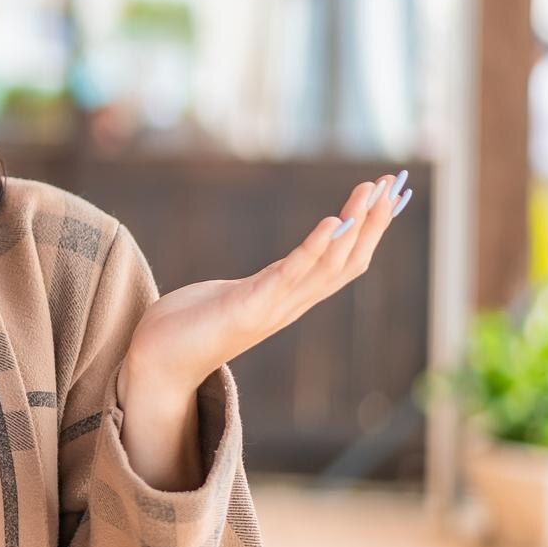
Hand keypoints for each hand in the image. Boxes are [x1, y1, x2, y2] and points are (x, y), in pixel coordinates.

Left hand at [124, 169, 413, 391]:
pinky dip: (314, 249)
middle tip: (391, 183)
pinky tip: (332, 222)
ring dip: (354, 226)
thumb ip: (261, 286)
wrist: (156, 363)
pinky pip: (290, 275)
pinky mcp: (249, 308)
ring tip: (370, 192)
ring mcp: (273, 308)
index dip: (366, 231)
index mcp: (289, 299)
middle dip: (372, 221)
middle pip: (347, 261)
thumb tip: (276, 272)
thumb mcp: (235, 297)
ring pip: (329, 265)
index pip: (342, 263)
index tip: (384, 196)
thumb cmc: (188, 327)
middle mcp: (290, 305)